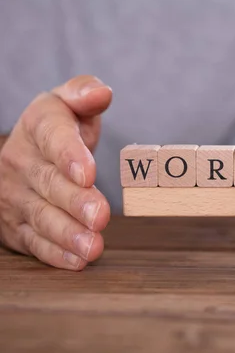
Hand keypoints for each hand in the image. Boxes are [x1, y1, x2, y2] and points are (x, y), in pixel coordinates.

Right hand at [0, 75, 111, 269]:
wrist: (26, 156)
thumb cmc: (59, 129)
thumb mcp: (68, 105)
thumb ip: (84, 94)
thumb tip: (102, 92)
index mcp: (38, 124)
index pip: (51, 136)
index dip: (69, 154)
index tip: (87, 172)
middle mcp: (20, 160)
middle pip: (49, 183)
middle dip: (75, 202)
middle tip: (100, 216)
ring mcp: (15, 195)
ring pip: (41, 216)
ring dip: (68, 234)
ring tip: (93, 246)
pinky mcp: (15, 225)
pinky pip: (34, 242)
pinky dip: (56, 254)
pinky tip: (77, 261)